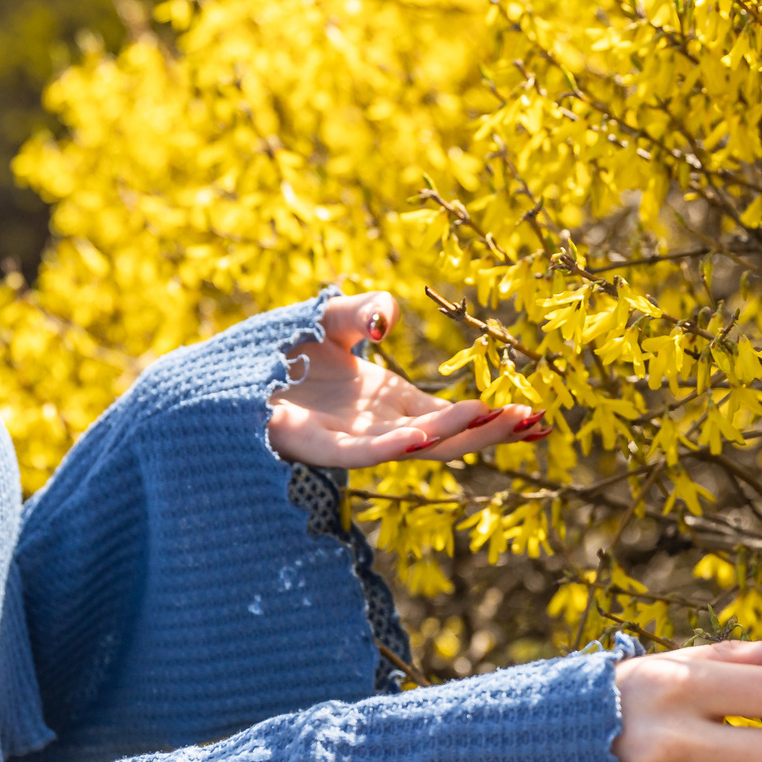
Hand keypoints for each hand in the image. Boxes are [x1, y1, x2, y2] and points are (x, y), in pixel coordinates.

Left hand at [264, 291, 543, 468]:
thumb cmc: (276, 351)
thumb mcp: (330, 318)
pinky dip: (395, 446)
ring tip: (498, 421)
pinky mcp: (317, 448)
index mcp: (388, 402)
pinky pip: (362, 453)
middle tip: (538, 423)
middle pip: (447, 436)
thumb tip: (386, 320)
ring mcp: (351, 440)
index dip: (493, 417)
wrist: (223, 376)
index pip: (452, 416)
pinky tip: (424, 437)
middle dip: (492, 432)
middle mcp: (378, 427)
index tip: (536, 415)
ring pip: (414, 445)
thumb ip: (364, 308)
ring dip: (455, 435)